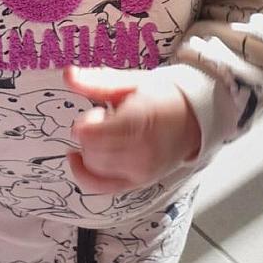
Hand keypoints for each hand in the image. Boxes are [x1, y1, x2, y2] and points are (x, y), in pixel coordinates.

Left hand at [64, 65, 201, 195]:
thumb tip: (69, 75)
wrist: (193, 119)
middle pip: (91, 152)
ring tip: (108, 134)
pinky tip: (79, 159)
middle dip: (89, 135)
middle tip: (104, 119)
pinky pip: (101, 187)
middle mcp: (142, 151)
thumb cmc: (163, 97)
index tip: (95, 112)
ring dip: (90, 150)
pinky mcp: (138, 183)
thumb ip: (97, 81)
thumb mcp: (132, 82)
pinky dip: (85, 174)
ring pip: (94, 169)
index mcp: (140, 120)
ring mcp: (141, 171)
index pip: (95, 135)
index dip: (86, 124)